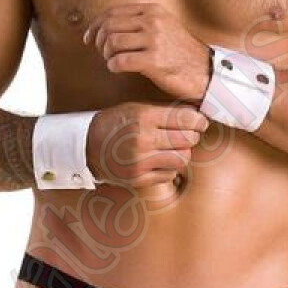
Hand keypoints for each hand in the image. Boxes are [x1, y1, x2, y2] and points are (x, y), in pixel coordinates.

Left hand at [83, 2, 211, 102]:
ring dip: (106, 55)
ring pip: (112, 42)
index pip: (113, 12)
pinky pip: (120, 61)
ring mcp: (154, 40)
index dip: (96, 25)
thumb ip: (141, 22)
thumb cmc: (181, 53)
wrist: (206, 71)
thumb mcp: (165, 26)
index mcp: (153, 11)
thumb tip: (108, 26)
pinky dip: (113, 66)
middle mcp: (153, 22)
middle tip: (102, 52)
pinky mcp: (154, 61)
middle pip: (109, 26)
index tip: (90, 38)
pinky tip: (118, 69)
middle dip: (99, 41)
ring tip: (113, 61)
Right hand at [86, 102, 209, 187]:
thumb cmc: (118, 123)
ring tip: (173, 149)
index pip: (186, 119)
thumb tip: (197, 115)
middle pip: (188, 140)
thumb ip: (166, 111)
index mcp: (143, 117)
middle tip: (187, 135)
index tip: (200, 122)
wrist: (87, 146)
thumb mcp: (138, 108)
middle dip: (192, 137)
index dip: (199, 121)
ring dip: (182, 154)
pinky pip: (169, 175)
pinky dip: (169, 169)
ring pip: (182, 160)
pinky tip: (160, 161)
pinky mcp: (137, 178)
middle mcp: (142, 139)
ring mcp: (140, 161)